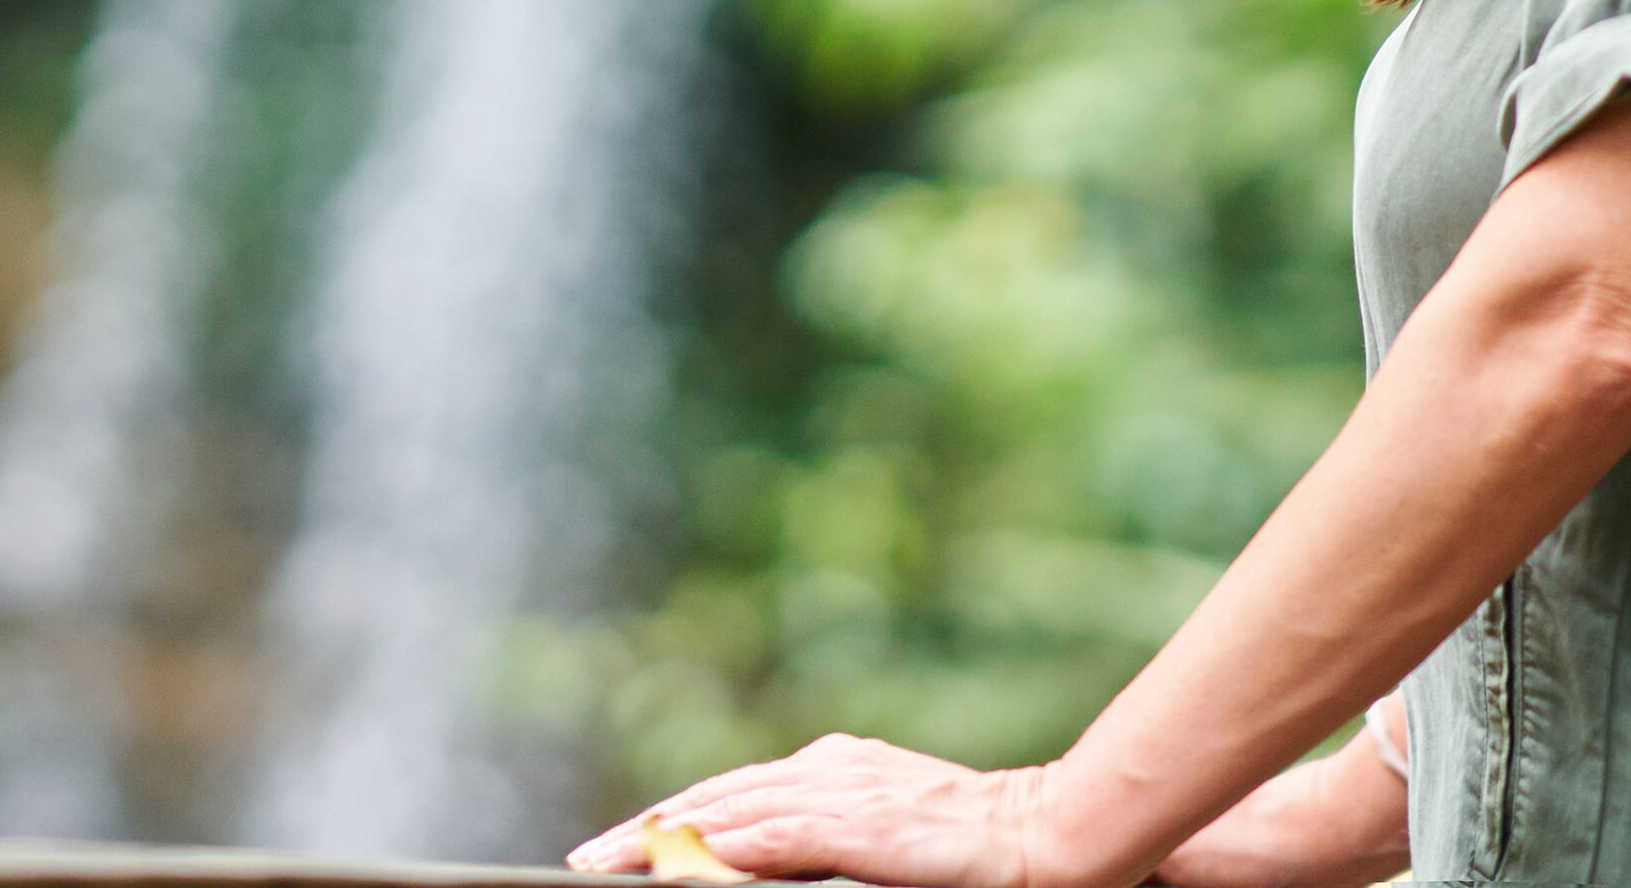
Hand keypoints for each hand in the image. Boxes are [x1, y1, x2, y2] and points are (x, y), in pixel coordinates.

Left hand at [569, 734, 1074, 887]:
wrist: (1044, 833)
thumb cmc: (974, 845)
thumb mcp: (884, 834)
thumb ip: (824, 840)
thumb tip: (758, 859)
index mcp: (833, 768)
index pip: (732, 795)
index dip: (672, 819)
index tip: (622, 845)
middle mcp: (826, 769)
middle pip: (714, 800)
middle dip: (645, 831)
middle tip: (587, 859)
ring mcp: (838, 792)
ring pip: (727, 813)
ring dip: (660, 838)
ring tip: (607, 862)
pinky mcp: (854, 824)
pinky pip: (772, 838)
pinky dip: (721, 848)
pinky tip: (679, 862)